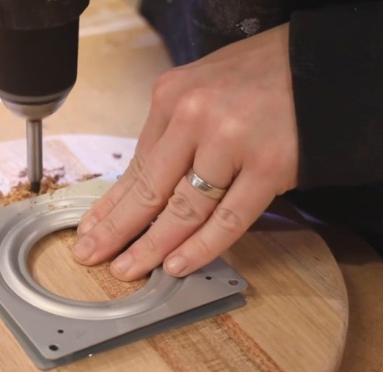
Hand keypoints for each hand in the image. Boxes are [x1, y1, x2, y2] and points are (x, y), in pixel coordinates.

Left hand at [73, 23, 298, 279]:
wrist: (321, 62)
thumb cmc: (259, 75)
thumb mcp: (200, 88)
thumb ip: (173, 133)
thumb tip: (143, 186)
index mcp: (172, 98)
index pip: (135, 164)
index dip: (110, 203)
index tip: (90, 229)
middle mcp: (195, 117)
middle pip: (149, 189)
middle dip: (115, 229)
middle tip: (91, 255)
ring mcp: (232, 142)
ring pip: (182, 210)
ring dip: (151, 246)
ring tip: (127, 269)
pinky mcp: (269, 166)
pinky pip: (229, 219)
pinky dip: (201, 247)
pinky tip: (176, 265)